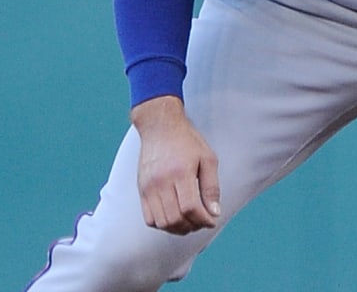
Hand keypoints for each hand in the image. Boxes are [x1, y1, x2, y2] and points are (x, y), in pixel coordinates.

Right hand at [129, 96, 221, 234]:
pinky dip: (163, 225)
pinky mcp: (141, 189)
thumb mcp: (207, 158)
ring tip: (189, 222)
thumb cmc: (187, 141)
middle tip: (202, 221)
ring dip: (178, 229)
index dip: (203, 220)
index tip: (212, 220)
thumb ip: (211, 187)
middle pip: (175, 219)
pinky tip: (174, 217)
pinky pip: (149, 218)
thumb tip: (214, 213)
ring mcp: (149, 187)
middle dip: (193, 226)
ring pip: (162, 222)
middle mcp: (161, 182)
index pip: (190, 208)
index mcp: (180, 173)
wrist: (160, 127)